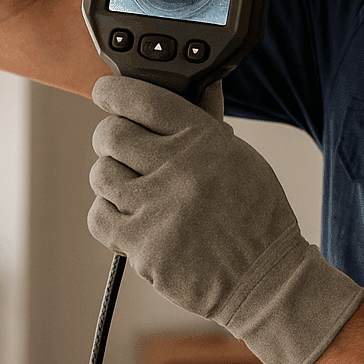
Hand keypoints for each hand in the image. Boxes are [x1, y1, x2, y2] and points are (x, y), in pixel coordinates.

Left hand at [88, 75, 363, 363]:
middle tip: (123, 149)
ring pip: (100, 174)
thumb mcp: (240, 156)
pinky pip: (99, 216)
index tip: (106, 94)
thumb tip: (187, 86)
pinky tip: (135, 218)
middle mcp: (178, 168)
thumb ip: (204, 124)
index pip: (142, 98)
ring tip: (138, 191)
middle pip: (110, 135)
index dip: (114, 92)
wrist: (264, 277)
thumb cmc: (256, 215)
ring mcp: (156, 207)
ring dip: (113, 180)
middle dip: (111, 138)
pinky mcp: (141, 245)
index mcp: (204, 139)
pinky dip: (110, 215)